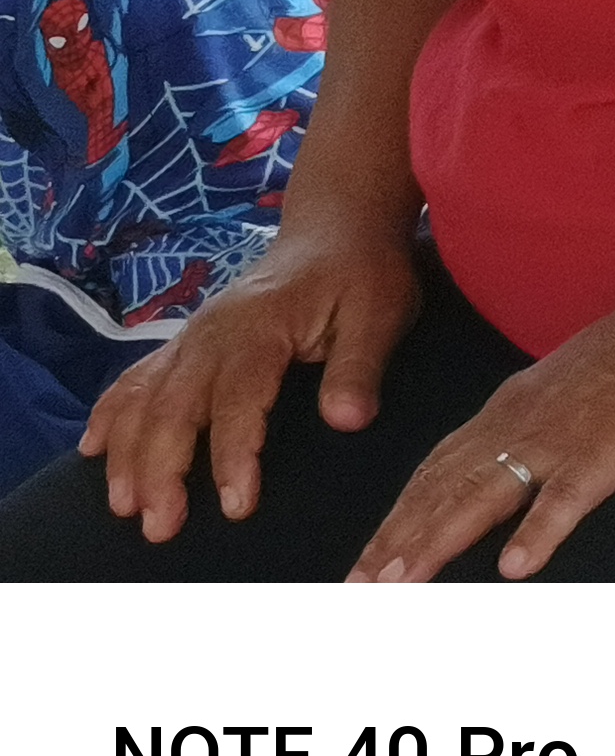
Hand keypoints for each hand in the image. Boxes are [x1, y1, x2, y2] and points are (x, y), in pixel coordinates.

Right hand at [83, 211, 423, 541]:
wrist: (337, 228)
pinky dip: (111, 414)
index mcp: (260, 328)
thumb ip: (360, 366)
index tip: (237, 507)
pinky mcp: (185, 343)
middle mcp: (212, 335)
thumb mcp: (380, 313)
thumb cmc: (362, 275)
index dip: (233, 455)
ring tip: (123, 507)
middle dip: (162, 471)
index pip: (238, 399)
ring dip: (128, 455)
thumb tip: (349, 421)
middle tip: (161, 528)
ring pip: (144, 400)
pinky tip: (93, 451)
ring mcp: (192, 338)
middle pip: (173, 407)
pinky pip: (135, 379)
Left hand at [346, 282, 614, 583]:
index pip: (436, 468)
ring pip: (481, 496)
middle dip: (394, 541)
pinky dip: (537, 531)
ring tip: (399, 586)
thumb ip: (537, 420)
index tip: (366, 559)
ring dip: (435, 542)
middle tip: (355, 589)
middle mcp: (522, 423)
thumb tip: (513, 459)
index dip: (397, 516)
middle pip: (441, 488)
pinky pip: (565, 498)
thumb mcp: (573, 380)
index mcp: (513, 405)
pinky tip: (515, 567)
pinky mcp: (609, 452)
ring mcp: (563, 438)